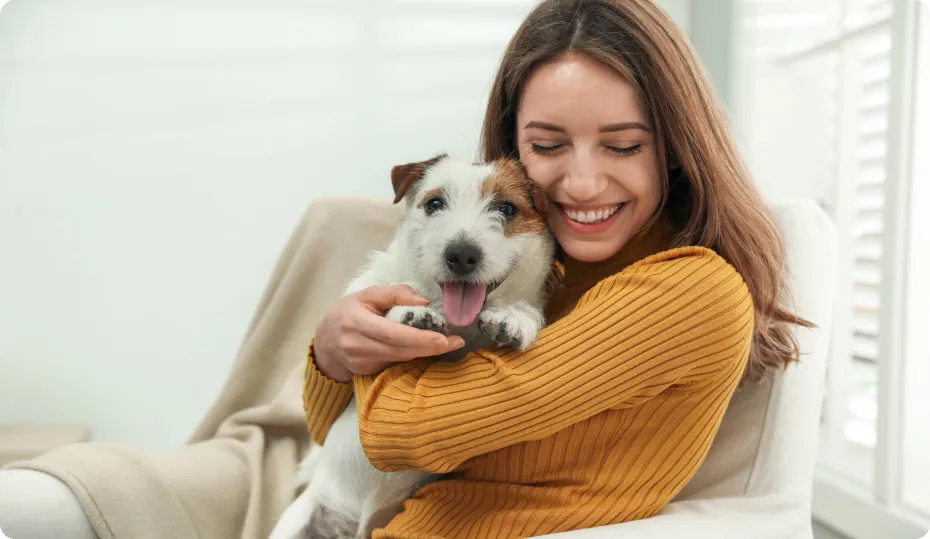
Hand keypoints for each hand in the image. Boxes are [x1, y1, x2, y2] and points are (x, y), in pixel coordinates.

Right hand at [313, 285, 464, 381]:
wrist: (325, 341)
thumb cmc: (348, 312)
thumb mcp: (367, 294)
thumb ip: (395, 293)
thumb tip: (423, 302)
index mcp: (357, 322)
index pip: (393, 334)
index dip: (420, 338)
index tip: (443, 339)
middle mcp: (358, 345)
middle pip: (401, 350)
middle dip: (431, 348)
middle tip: (455, 343)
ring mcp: (362, 362)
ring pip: (400, 359)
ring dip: (425, 352)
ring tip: (446, 343)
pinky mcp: (367, 371)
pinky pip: (395, 363)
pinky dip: (412, 356)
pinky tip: (424, 348)